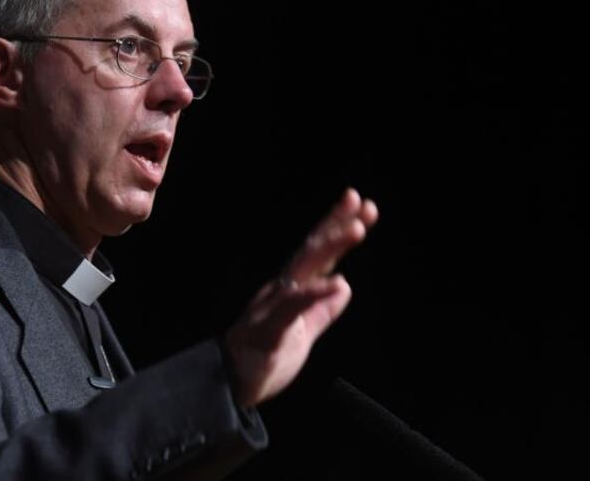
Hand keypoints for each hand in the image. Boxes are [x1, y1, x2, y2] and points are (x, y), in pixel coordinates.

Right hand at [224, 188, 378, 408]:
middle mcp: (281, 290)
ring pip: (304, 270)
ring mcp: (274, 307)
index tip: (362, 206)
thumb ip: (322, 311)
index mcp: (290, 291)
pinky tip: (339, 283)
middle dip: (336, 224)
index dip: (337, 228)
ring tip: (357, 229)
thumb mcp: (302, 333)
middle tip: (361, 202)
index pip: (318, 254)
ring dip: (331, 247)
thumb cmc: (261, 360)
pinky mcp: (270, 330)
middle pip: (312, 251)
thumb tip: (344, 287)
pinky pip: (294, 308)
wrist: (227, 387)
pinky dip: (316, 293)